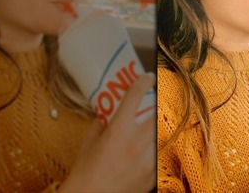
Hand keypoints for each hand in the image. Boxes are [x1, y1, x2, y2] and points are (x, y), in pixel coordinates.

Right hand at [60, 73, 156, 192]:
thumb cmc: (86, 170)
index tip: (147, 76)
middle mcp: (136, 142)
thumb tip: (111, 108)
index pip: (134, 97)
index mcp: (119, 130)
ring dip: (157, 129)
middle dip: (157, 106)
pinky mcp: (153, 172)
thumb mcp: (90, 139)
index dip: (143, 82)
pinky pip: (160, 154)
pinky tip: (145, 152)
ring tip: (148, 131)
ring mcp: (148, 158)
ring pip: (162, 134)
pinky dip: (155, 150)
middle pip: (157, 113)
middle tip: (153, 104)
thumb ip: (103, 121)